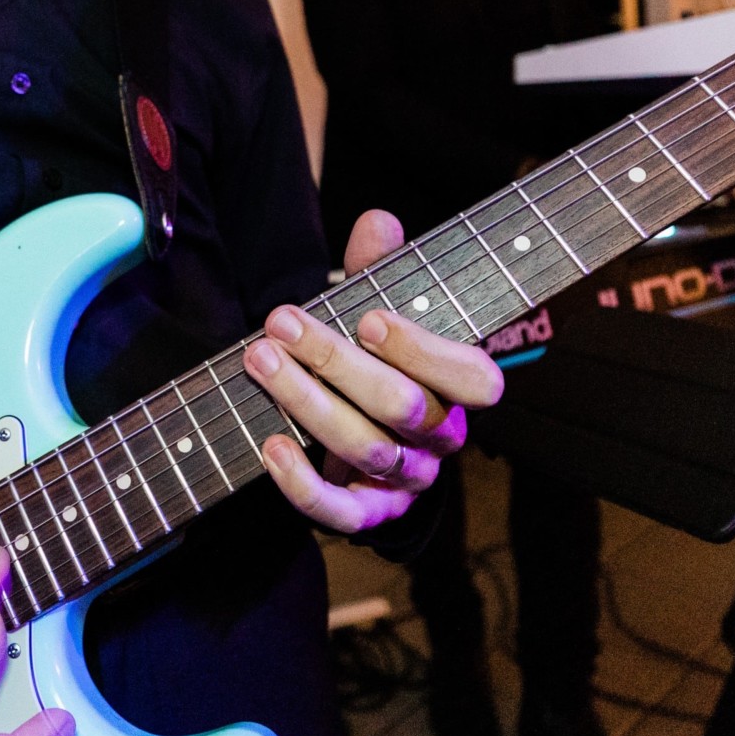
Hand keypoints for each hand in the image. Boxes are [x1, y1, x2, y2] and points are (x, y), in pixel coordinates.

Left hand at [243, 208, 503, 531]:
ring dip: (308, 403)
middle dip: (336, 362)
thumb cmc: (380, 358)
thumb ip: (383, 268)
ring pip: (368, 451)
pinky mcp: (370, 513)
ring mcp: (408, 480)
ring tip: (260, 360)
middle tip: (281, 323)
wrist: (368, 431)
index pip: (474, 380)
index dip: (424, 351)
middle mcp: (441, 437)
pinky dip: (304, 484)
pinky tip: (271, 445)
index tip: (369, 319)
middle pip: (402, 408)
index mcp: (460, 388)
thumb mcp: (383, 307)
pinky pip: (343, 512)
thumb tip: (378, 222)